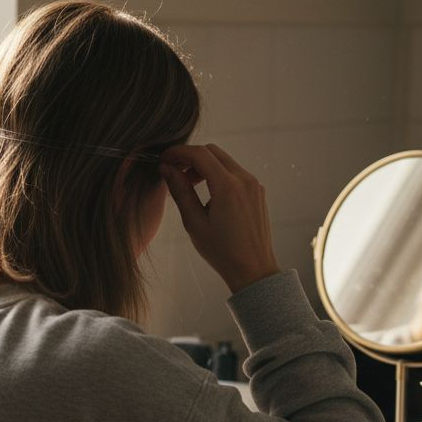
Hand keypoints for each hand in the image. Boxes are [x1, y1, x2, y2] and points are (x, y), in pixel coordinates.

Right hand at [159, 144, 279, 293]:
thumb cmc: (223, 252)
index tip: (164, 159)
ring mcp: (254, 185)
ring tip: (189, 185)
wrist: (253, 270)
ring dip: (205, 166)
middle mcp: (244, 180)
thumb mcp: (194, 223)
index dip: (178, 153)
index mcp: (228, 187)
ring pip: (224, 161)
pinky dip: (218, 174)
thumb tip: (167, 169)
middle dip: (191, 157)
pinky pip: (235, 173)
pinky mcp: (257, 191)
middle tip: (175, 172)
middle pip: (213, 152)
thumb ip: (180, 192)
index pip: (199, 154)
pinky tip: (208, 194)